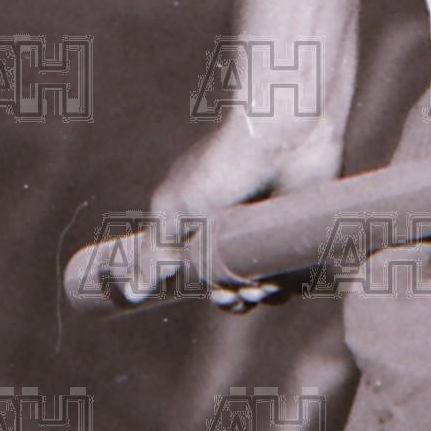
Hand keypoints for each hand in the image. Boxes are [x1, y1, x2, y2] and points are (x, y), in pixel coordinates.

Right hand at [116, 113, 345, 310]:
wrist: (286, 134)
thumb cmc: (227, 163)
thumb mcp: (180, 206)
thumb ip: (157, 249)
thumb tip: (134, 292)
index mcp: (200, 223)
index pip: (195, 271)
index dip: (201, 288)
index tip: (210, 292)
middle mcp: (232, 230)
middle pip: (228, 283)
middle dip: (230, 297)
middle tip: (236, 293)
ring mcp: (266, 232)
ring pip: (260, 283)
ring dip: (258, 295)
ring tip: (260, 286)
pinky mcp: (296, 231)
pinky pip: (292, 273)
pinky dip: (287, 284)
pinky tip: (281, 280)